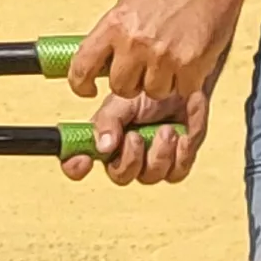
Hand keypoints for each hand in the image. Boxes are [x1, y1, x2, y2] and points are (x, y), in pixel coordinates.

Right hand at [59, 86, 209, 186]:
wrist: (185, 85)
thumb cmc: (151, 90)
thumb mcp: (124, 99)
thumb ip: (109, 120)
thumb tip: (102, 146)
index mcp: (105, 140)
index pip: (78, 162)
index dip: (75, 167)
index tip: (83, 161)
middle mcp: (125, 155)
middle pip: (120, 176)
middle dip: (131, 158)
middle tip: (137, 136)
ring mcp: (152, 163)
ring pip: (151, 176)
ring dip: (159, 153)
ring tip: (167, 129)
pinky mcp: (178, 163)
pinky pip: (177, 172)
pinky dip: (182, 152)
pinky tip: (183, 133)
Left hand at [66, 0, 250, 115]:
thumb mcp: (128, 6)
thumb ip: (112, 36)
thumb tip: (98, 65)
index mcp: (115, 25)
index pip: (83, 66)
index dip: (80, 84)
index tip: (86, 89)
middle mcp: (135, 42)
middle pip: (121, 88)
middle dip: (131, 83)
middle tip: (143, 68)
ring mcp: (163, 56)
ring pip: (153, 92)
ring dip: (161, 81)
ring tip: (171, 56)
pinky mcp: (190, 66)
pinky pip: (182, 90)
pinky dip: (186, 80)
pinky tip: (189, 58)